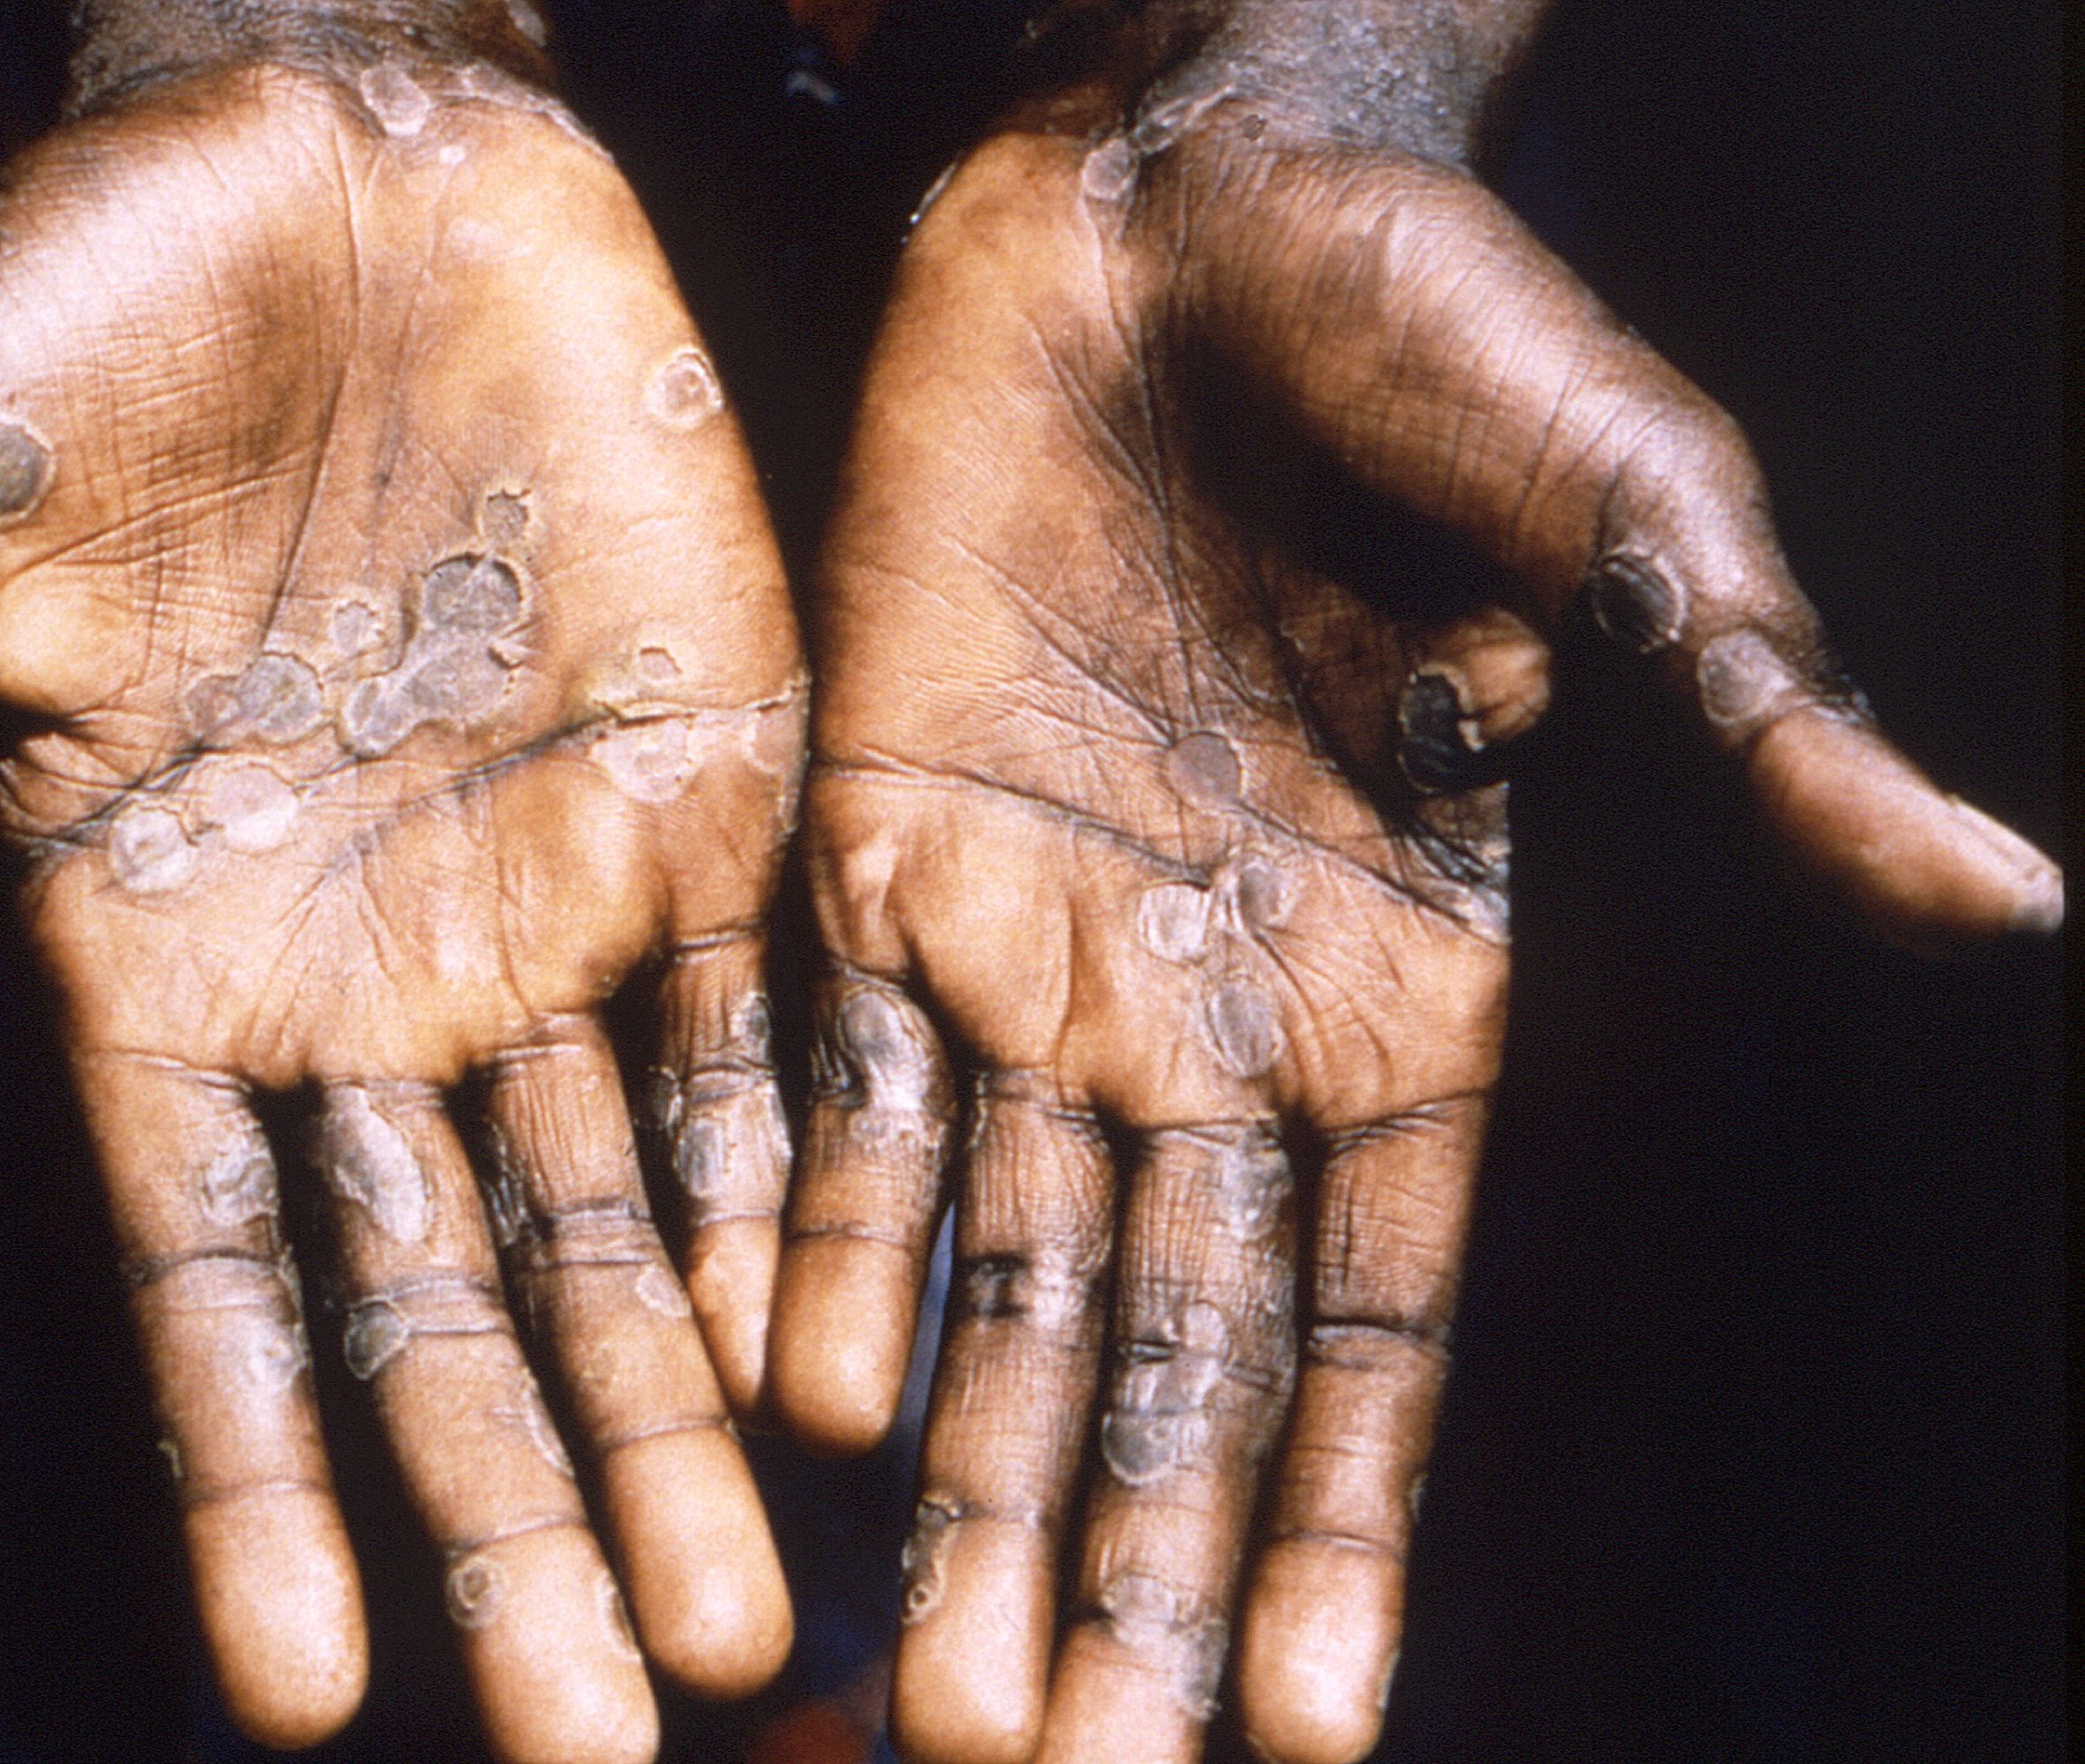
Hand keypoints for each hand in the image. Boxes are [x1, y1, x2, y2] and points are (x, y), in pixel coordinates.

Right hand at [0, 32, 800, 1761]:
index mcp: (161, 955)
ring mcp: (547, 890)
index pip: (214, 1280)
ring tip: (748, 1620)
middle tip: (608, 1736)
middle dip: (519, 1519)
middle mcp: (362, 969)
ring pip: (628, 1210)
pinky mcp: (706, 785)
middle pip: (447, 1301)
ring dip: (681, 1412)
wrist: (335, 148)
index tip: (307, 1706)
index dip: (255, 1484)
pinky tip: (837, 1354)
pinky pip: (765, 1023)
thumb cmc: (87, 300)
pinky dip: (799, 1184)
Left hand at [769, 13, 2061, 1763]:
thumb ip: (1754, 726)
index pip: (1373, 1318)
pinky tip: (787, 1408)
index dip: (1342, 1522)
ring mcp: (1032, 949)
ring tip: (930, 1698)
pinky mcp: (872, 852)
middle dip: (1124, 1567)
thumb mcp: (1626, 519)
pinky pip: (828, 1092)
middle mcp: (1213, 1015)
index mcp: (1409, 989)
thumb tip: (2006, 896)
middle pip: (1164, 1348)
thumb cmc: (1436, 323)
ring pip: (985, 1268)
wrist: (1178, 192)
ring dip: (958, 1475)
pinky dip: (809, 1245)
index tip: (1308, 1730)